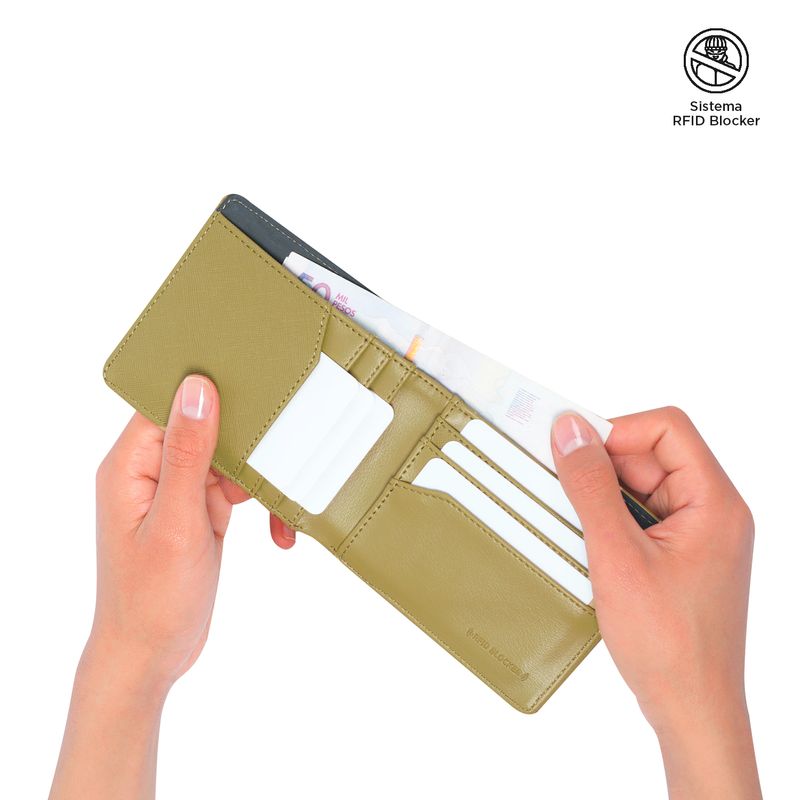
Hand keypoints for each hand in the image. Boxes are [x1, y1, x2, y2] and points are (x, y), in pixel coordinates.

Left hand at [52, 375, 249, 798]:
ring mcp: (178, 491)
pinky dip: (262, 507)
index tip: (255, 383)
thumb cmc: (151, 598)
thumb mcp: (176, 523)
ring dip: (263, 482)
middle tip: (289, 450)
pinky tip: (280, 533)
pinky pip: (238, 491)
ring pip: (230, 459)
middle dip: (250, 442)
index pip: (169, 404)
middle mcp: (152, 470)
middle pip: (208, 427)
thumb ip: (189, 454)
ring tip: (289, 509)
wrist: (152, 656)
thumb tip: (198, 388)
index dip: (210, 389)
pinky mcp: (199, 510)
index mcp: (131, 464)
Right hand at [551, 408, 760, 798]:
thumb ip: (591, 487)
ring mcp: (697, 535)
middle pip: (652, 456)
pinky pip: (641, 518)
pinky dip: (609, 522)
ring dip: (602, 497)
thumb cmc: (669, 643)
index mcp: (714, 502)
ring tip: (572, 523)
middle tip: (559, 485)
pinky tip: (586, 544)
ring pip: (642, 487)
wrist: (692, 710)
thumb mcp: (618, 556)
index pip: (667, 429)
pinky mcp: (680, 556)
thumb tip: (570, 431)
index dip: (617, 430)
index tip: (571, 447)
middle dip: (603, 466)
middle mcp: (712, 512)